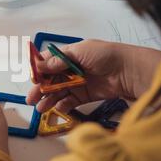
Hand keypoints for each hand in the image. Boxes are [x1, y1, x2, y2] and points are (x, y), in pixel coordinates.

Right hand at [27, 40, 160, 112]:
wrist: (129, 71)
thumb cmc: (105, 55)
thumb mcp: (79, 52)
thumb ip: (58, 61)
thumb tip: (39, 65)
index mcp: (69, 55)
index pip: (48, 62)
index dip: (39, 71)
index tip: (32, 80)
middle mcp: (71, 69)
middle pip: (50, 80)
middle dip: (40, 89)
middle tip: (31, 98)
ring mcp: (78, 83)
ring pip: (58, 92)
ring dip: (48, 99)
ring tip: (41, 107)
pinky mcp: (86, 95)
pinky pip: (70, 101)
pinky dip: (63, 105)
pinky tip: (58, 108)